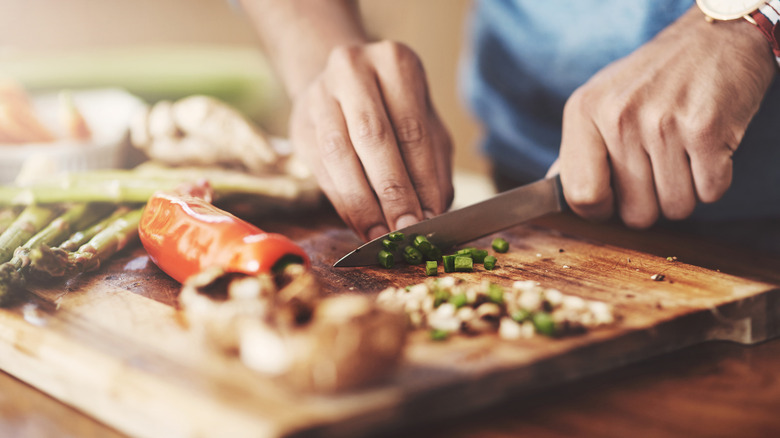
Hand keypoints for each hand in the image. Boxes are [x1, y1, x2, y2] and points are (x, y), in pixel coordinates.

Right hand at [289, 41, 453, 239]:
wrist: (343, 85)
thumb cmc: (396, 110)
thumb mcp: (426, 126)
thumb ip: (433, 167)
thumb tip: (432, 214)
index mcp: (394, 63)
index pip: (412, 129)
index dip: (421, 179)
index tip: (430, 218)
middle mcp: (352, 70)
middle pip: (373, 137)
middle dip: (392, 192)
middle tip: (406, 229)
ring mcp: (319, 95)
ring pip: (339, 154)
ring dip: (362, 202)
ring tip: (381, 235)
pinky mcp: (299, 124)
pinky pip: (320, 169)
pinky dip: (342, 202)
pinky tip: (360, 225)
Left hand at [552, 7, 775, 227]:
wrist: (715, 37)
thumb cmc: (652, 79)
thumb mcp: (600, 101)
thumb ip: (577, 149)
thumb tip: (553, 188)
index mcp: (583, 111)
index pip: (581, 196)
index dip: (600, 211)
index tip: (614, 200)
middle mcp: (618, 116)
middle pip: (635, 213)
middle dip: (651, 203)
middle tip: (658, 168)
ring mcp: (662, 123)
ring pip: (675, 208)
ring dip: (684, 192)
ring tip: (682, 153)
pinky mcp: (706, 130)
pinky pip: (710, 192)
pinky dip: (713, 180)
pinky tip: (706, 148)